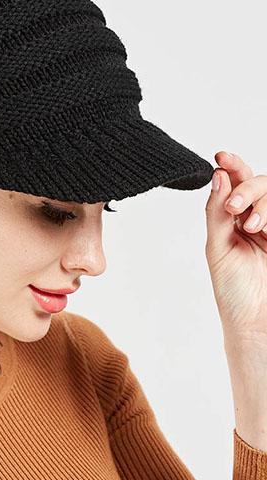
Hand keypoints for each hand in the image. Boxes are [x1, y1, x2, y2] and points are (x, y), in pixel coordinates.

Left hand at [204, 151, 266, 339]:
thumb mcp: (218, 248)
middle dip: (247, 188)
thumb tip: (218, 176)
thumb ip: (217, 212)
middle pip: (259, 182)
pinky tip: (265, 229)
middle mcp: (257, 218)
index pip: (235, 182)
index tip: (221, 157)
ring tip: (253, 227)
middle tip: (234, 208)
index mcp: (234, 218)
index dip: (232, 165)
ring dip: (262, 203)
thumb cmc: (233, 291)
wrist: (255, 323)